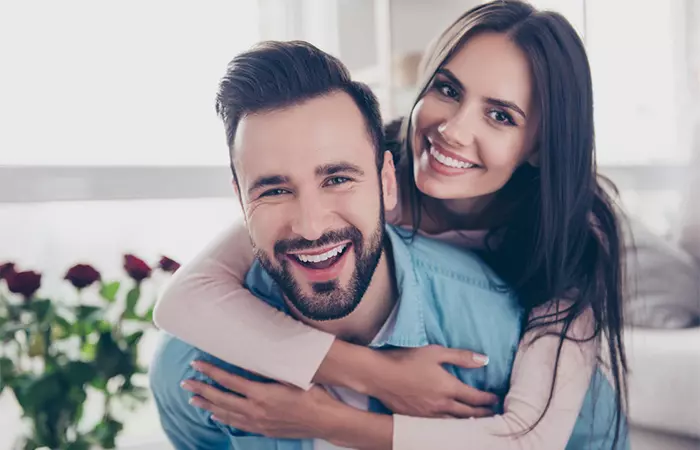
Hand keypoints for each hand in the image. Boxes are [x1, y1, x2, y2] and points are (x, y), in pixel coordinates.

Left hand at [182, 360, 341, 439]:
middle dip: (202, 389)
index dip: (211, 372)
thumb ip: (269, 368)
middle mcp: (256, 410)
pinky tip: (216, 415)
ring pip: (226, 414)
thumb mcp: (292, 376)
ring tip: (193, 399)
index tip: (197, 364)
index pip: (229, 381)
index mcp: (262, 394)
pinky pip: (237, 424)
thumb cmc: (312, 394)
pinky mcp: (264, 430)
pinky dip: (223, 418)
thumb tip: (250, 356)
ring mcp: (259, 423)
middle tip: (186, 382)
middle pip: (221, 399)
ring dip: (208, 405)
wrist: (326, 420)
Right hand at [369, 345, 498, 417]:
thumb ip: (461, 357)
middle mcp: (442, 405)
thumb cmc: (407, 360)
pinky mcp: (417, 419)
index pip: (475, 398)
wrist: (379, 375)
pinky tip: (451, 424)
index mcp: (448, 388)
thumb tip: (484, 360)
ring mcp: (429, 415)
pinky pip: (439, 426)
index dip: (487, 399)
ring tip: (475, 422)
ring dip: (467, 423)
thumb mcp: (435, 352)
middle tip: (491, 413)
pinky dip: (450, 426)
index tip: (495, 399)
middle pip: (468, 414)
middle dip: (482, 414)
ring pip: (454, 424)